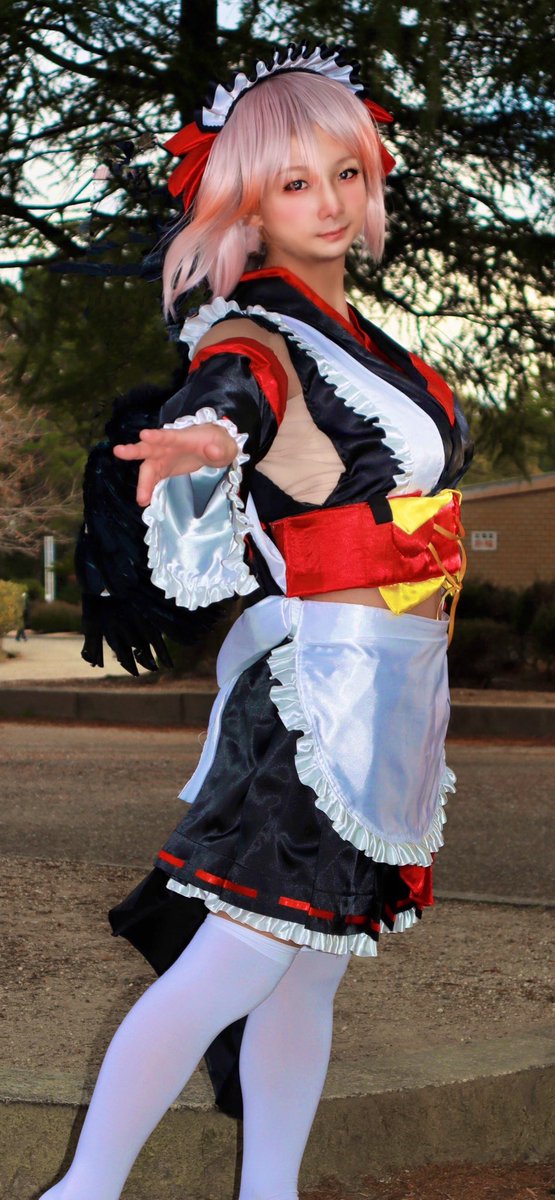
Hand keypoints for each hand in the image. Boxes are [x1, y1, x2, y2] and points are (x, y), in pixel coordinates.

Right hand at [113, 423, 236, 506]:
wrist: (214, 447)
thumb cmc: (218, 443)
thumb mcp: (225, 445)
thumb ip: (219, 448)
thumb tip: (212, 451)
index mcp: (181, 437)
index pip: (168, 435)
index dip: (156, 436)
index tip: (144, 435)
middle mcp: (167, 446)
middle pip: (148, 448)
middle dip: (135, 450)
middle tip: (119, 451)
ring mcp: (163, 458)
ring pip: (147, 467)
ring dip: (142, 482)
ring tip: (140, 499)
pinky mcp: (163, 469)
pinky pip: (152, 479)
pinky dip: (147, 489)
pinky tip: (144, 501)